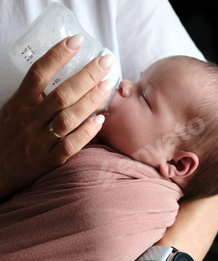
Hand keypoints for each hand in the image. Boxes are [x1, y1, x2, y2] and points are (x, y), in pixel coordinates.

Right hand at [0, 34, 112, 198]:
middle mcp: (30, 120)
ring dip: (90, 101)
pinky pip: (71, 145)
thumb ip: (33, 95)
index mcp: (19, 104)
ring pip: (68, 118)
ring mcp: (40, 141)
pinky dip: (86, 132)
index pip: (38, 73)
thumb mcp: (13, 110)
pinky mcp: (49, 160)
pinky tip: (100, 120)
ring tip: (107, 85)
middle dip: (86, 76)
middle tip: (105, 62)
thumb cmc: (8, 136)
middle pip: (61, 94)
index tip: (76, 41)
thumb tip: (62, 75)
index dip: (57, 55)